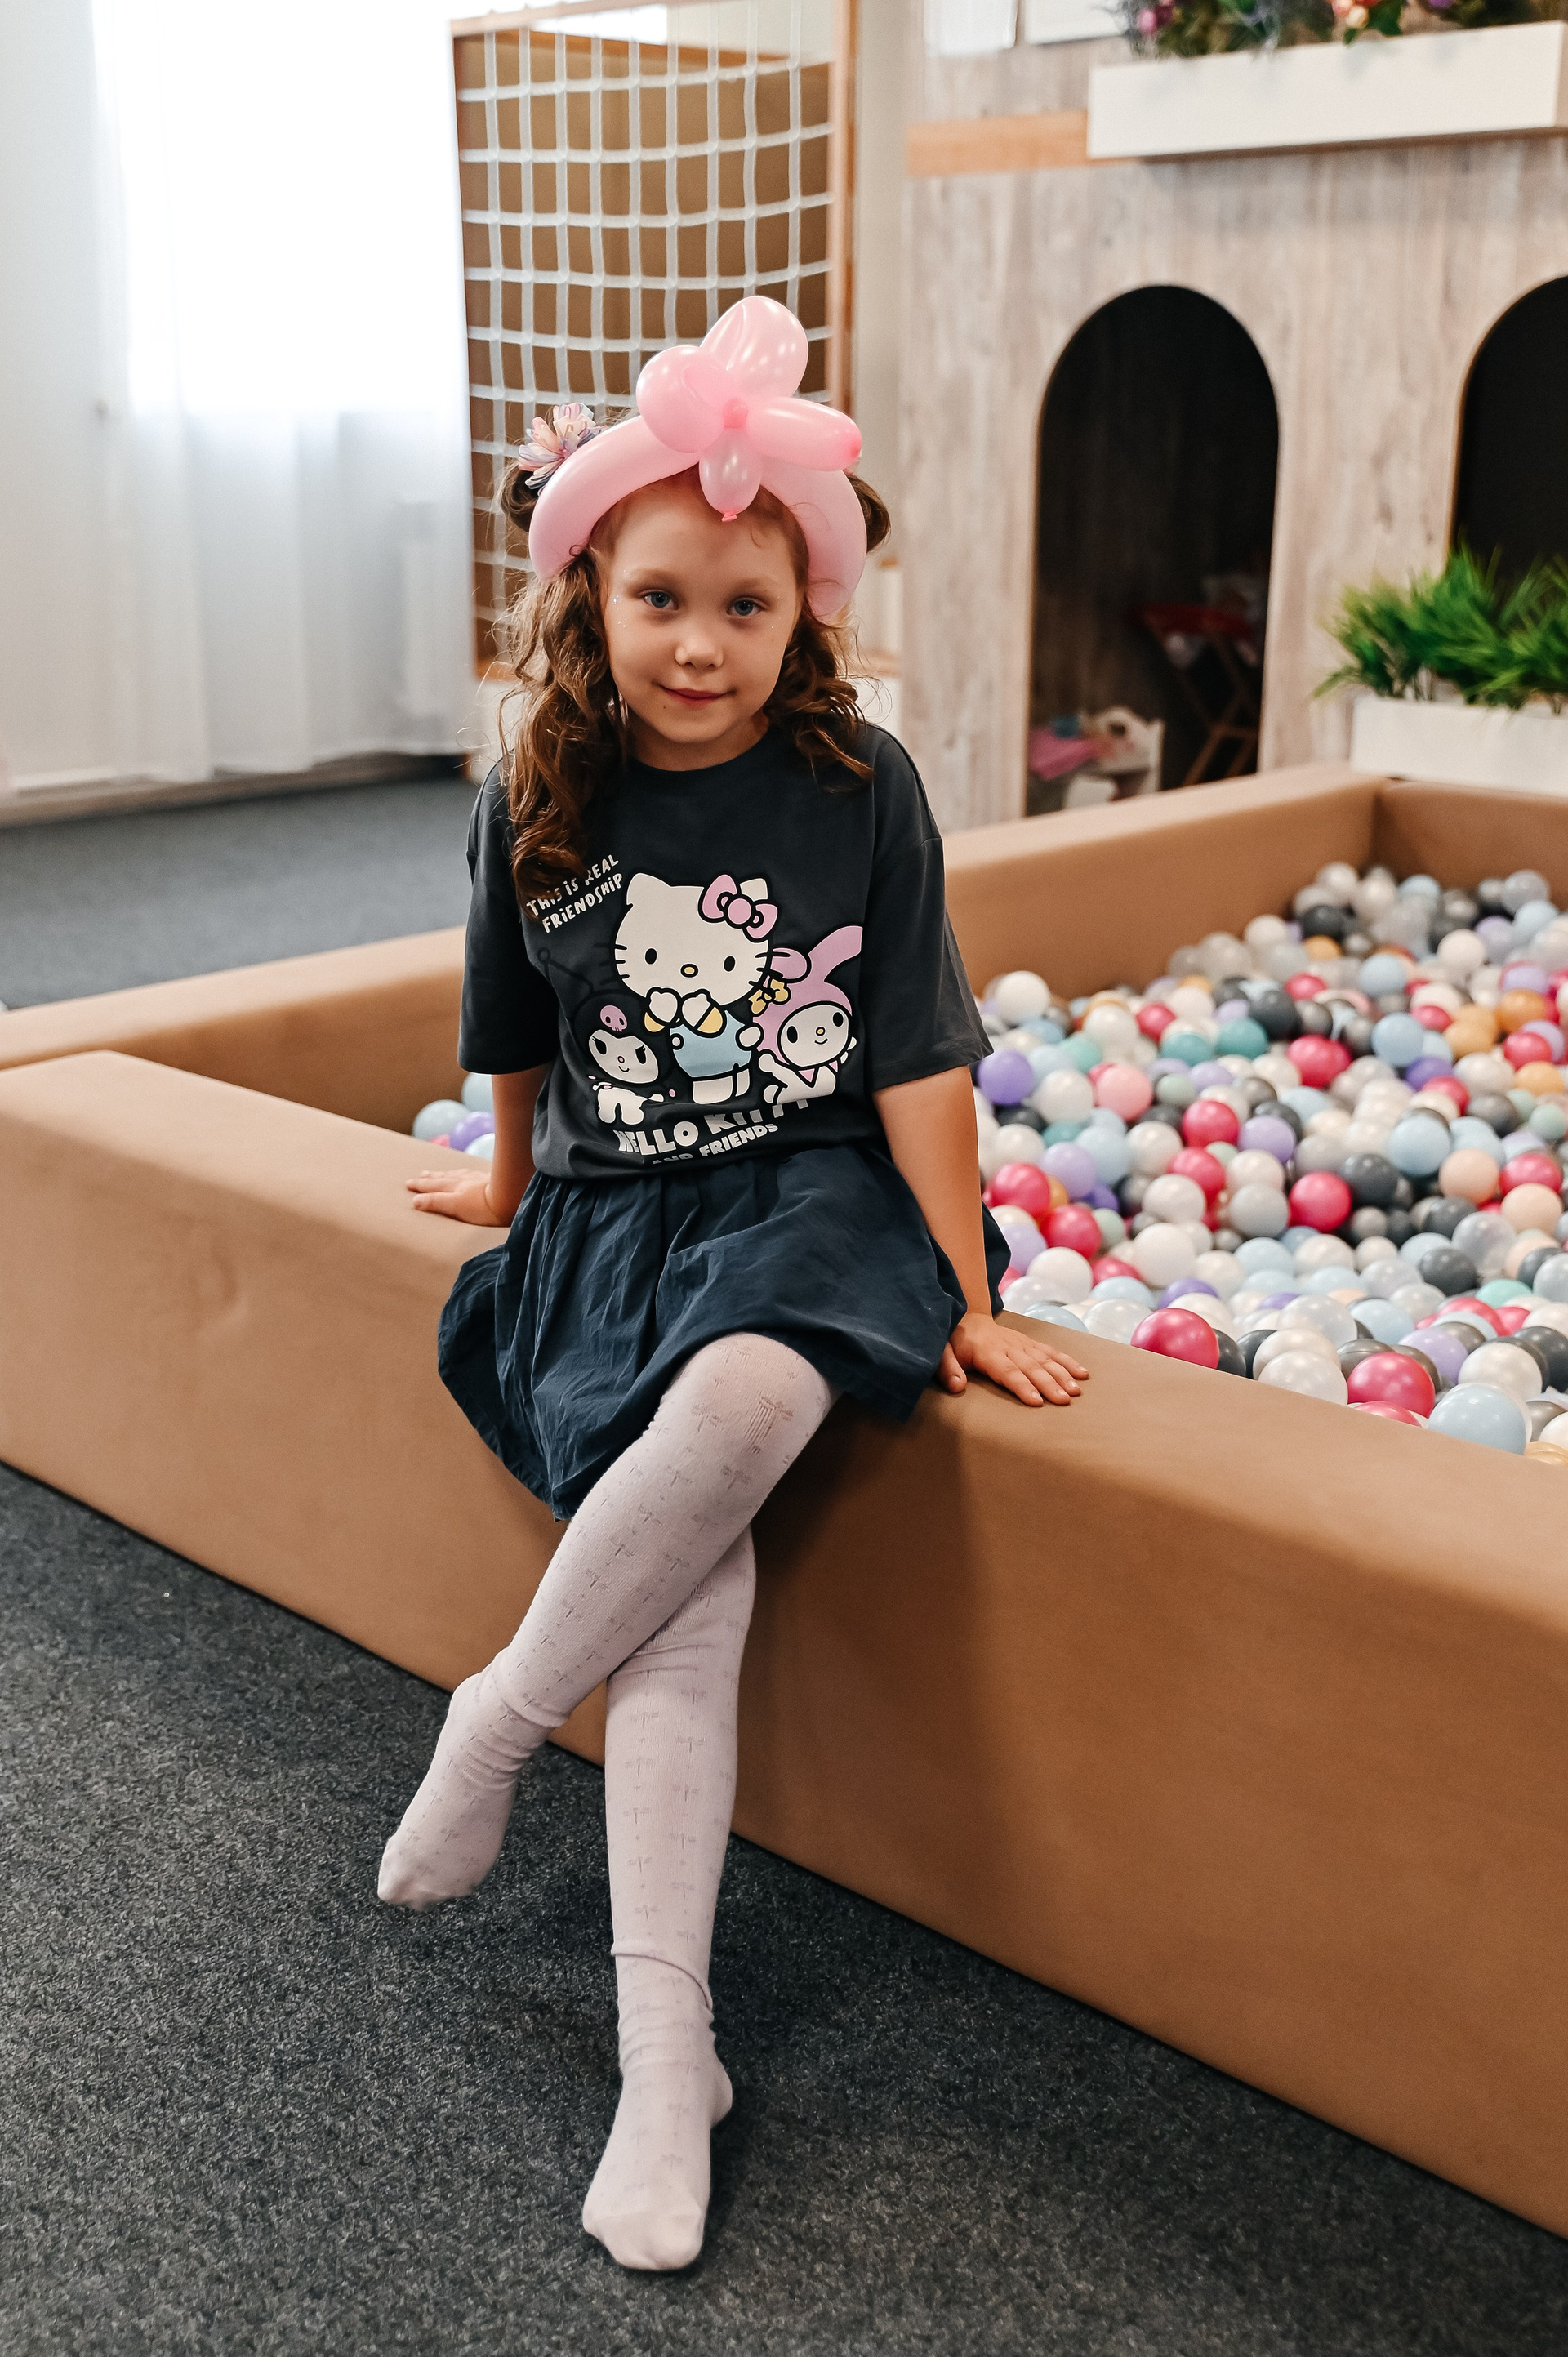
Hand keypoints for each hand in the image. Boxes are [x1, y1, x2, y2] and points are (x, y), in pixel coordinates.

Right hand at [406, 1167, 511, 1225]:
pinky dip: (462, 1173)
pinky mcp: (491, 1180)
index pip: (433, 1186)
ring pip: (456, 1175)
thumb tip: (415, 1201)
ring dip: (444, 1174)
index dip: (421, 1186)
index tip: (409, 1183)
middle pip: (443, 1178)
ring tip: (436, 1173)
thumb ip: (436, 1203)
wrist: (513, 1196)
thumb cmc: (485, 1207)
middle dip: (429, 1178)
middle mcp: (464, 1181)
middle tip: (419, 1176)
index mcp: (454, 1188)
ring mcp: (478, 1179)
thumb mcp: (456, 1206)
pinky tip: (466, 1174)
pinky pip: (470, 1174)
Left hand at [939, 1310, 1087, 1407]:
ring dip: (1063, 1374)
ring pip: (1045, 1359)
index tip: (1036, 1401)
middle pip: (1031, 1367)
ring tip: (1076, 1391)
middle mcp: (1009, 1347)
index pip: (1007, 1371)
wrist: (966, 1316)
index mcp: (988, 1353)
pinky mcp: (1030, 1342)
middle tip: (1064, 1400)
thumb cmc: (952, 1340)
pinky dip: (1067, 1361)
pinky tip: (1082, 1373)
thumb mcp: (941, 1352)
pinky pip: (1051, 1351)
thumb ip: (947, 1369)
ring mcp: (1022, 1343)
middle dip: (1049, 1384)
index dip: (1022, 1386)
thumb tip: (957, 1387)